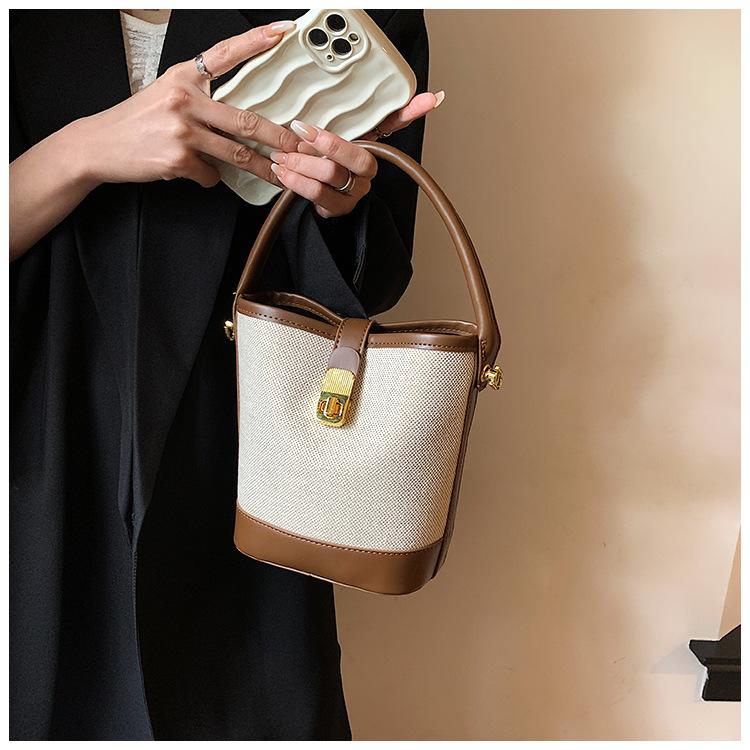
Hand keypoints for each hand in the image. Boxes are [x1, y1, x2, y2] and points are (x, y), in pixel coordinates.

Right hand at [70, 20, 300, 189]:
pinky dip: (211, 178)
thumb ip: (201, 99)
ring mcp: (181, 131)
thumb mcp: (166, 95)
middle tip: (298, 146)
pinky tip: (202, 174)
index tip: (281, 31)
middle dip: (278, 137)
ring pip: (236, 154)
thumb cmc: (137, 121)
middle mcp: (184, 100)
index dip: (255, 41)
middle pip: (245, 120)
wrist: (99, 144)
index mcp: (183, 77)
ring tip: (277, 175)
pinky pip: (211, 174)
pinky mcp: (177, 159)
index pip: (225, 53)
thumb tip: (236, 122)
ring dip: (261, 169)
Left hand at [268, 90, 444, 217]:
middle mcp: (368, 171)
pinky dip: (297, 182)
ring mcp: (354, 192)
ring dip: (303, 165)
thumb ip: (351, 109)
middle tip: (301, 131)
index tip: (426, 98)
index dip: (411, 111)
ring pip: (332, 176)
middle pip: (356, 156)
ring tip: (283, 156)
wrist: (313, 194)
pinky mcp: (338, 209)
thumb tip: (421, 93)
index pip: (395, 123)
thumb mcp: (336, 129)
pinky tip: (282, 171)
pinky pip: (319, 195)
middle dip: (327, 144)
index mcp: (372, 145)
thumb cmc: (325, 159)